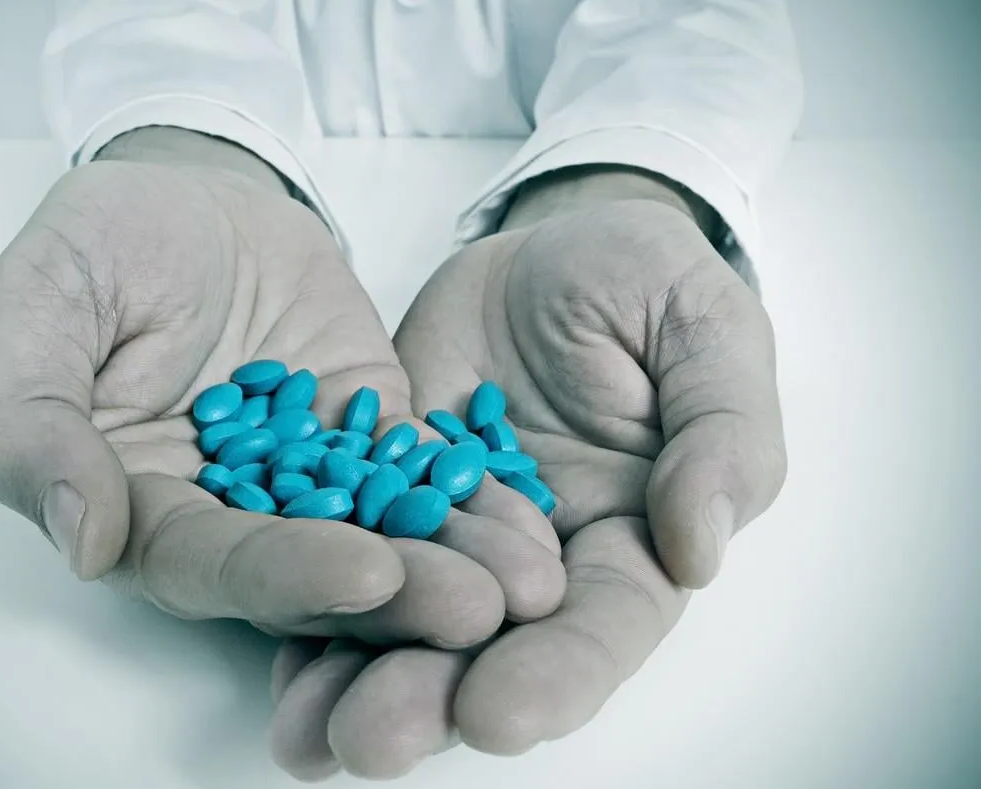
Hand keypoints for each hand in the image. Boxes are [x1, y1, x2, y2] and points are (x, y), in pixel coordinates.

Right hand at [0, 128, 561, 645]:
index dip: (280, 574)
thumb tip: (84, 542)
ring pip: (379, 537)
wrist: (200, 190)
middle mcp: (229, 513)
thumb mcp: (39, 304)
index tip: (363, 572)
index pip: (207, 564)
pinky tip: (532, 520)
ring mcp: (310, 478)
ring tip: (525, 583)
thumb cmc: (106, 241)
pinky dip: (474, 499)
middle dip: (393, 598)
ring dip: (449, 565)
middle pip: (310, 575)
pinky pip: (424, 474)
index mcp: (139, 505)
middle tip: (475, 609)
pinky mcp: (372, 435)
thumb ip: (34, 423)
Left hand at [266, 169, 786, 777]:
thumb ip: (721, 436)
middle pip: (486, 645)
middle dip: (430, 695)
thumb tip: (700, 548)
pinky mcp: (378, 488)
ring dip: (350, 675)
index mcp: (628, 537)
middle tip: (369, 741)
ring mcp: (446, 529)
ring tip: (302, 733)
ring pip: (402, 616)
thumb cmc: (644, 283)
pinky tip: (267, 656)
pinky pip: (342, 550)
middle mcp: (533, 557)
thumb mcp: (706, 333)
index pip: (600, 624)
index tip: (499, 712)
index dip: (556, 672)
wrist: (544, 248)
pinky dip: (304, 601)